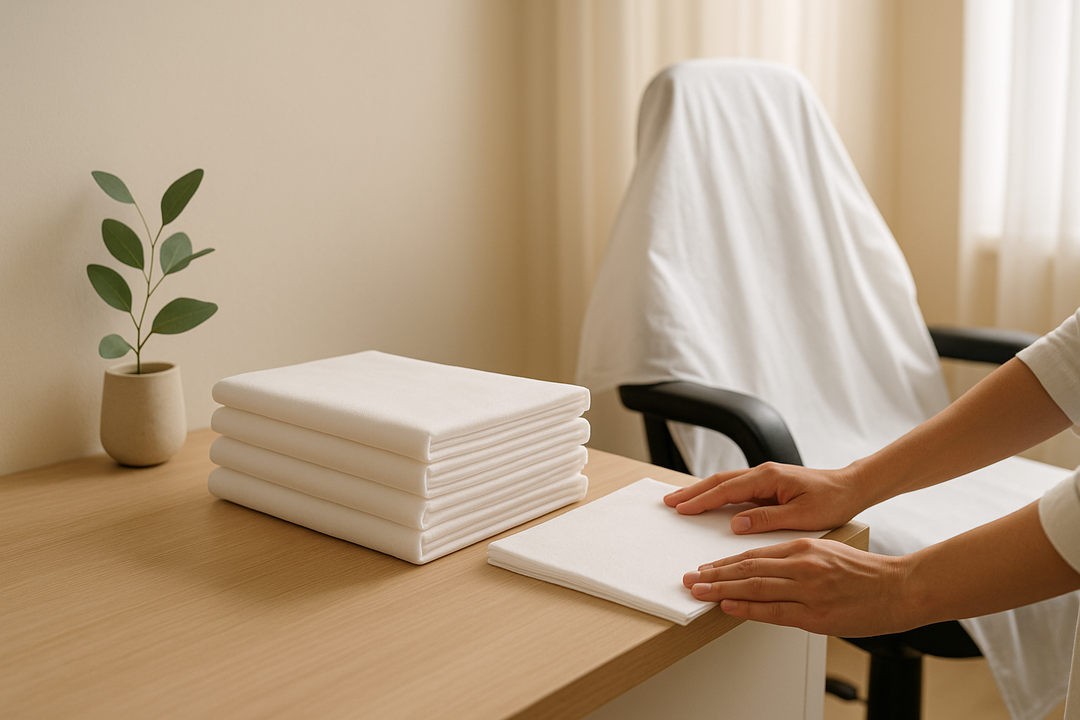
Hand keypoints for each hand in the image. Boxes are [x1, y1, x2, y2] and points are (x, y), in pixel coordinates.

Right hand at [663, 462, 862, 533]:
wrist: (852, 487)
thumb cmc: (832, 501)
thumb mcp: (802, 516)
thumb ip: (767, 519)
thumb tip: (736, 524)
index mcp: (768, 478)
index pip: (726, 489)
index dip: (701, 500)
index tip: (681, 508)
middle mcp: (763, 473)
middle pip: (719, 481)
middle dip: (692, 492)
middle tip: (669, 502)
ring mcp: (765, 478)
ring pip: (725, 483)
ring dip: (702, 491)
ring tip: (681, 501)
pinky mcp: (768, 485)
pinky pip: (736, 488)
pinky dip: (717, 494)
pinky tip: (710, 501)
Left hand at [682, 539, 911, 636]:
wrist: (900, 587)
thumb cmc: (864, 572)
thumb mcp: (826, 550)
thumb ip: (794, 557)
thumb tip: (762, 567)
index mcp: (803, 546)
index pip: (754, 554)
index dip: (724, 562)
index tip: (703, 567)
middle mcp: (801, 565)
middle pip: (747, 569)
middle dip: (714, 574)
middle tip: (689, 579)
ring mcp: (808, 590)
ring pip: (755, 588)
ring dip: (722, 591)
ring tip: (699, 592)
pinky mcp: (816, 615)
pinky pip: (773, 612)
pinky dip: (747, 609)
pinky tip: (728, 608)